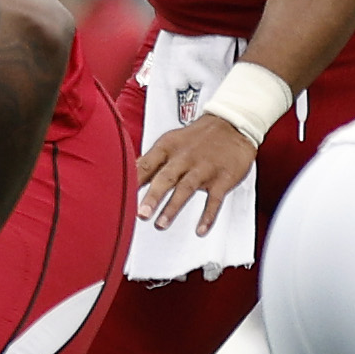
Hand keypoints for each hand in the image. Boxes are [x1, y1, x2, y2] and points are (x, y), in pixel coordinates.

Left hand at [137, 113, 259, 236]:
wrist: (232, 124)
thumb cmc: (196, 137)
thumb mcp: (170, 142)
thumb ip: (150, 161)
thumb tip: (127, 176)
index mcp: (168, 147)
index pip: (147, 164)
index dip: (134, 180)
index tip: (122, 196)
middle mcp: (184, 157)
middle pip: (166, 177)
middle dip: (152, 196)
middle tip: (141, 214)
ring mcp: (204, 168)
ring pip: (186, 188)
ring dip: (173, 207)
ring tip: (160, 224)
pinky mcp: (222, 178)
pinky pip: (215, 199)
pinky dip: (208, 215)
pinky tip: (200, 229)